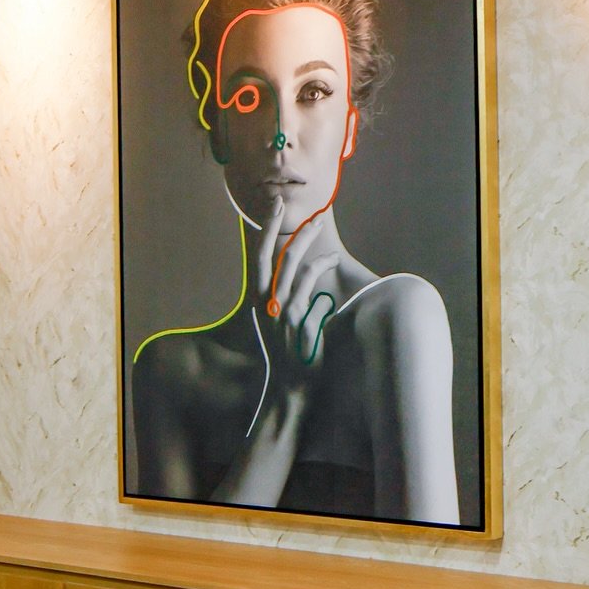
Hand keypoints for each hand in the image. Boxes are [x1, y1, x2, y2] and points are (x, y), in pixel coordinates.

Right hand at [253, 197, 339, 384]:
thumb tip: (294, 273)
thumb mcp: (278, 323)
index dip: (264, 231)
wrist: (290, 385)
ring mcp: (278, 308)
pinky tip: (331, 258)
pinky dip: (319, 265)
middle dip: (274, 225)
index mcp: (257, 300)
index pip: (257, 257)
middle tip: (284, 202)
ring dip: (304, 239)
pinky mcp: (296, 317)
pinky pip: (307, 281)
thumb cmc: (289, 353)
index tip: (272, 208)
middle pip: (267, 254)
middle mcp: (263, 302)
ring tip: (316, 222)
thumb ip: (282, 299)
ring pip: (290, 262)